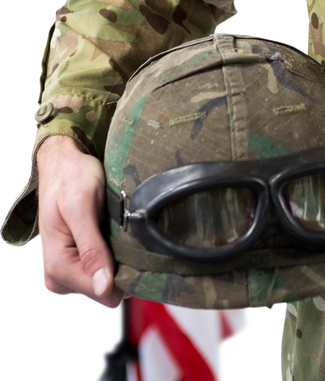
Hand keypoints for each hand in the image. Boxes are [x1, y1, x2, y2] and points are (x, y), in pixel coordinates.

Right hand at [36, 134, 125, 310]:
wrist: (62, 163)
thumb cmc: (71, 178)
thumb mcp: (82, 207)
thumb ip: (91, 249)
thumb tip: (104, 287)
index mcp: (57, 266)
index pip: (102, 293)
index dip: (124, 274)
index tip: (135, 249)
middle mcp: (56, 276)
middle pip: (104, 292)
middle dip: (119, 266)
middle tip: (121, 233)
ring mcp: (63, 273)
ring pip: (104, 284)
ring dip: (115, 260)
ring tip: (113, 231)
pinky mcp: (72, 265)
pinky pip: (99, 274)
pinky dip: (110, 257)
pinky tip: (109, 236)